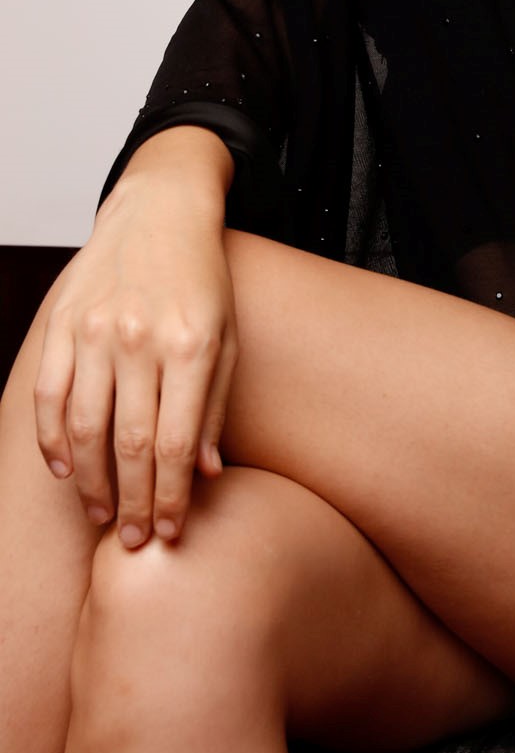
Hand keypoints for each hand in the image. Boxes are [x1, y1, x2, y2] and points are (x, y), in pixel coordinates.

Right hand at [31, 177, 238, 546]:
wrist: (160, 210)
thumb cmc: (202, 279)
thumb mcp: (228, 336)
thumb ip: (213, 406)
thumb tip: (206, 474)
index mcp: (192, 345)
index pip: (177, 444)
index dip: (172, 498)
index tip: (172, 533)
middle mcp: (140, 340)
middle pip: (130, 446)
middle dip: (135, 504)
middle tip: (137, 542)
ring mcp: (95, 331)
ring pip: (85, 429)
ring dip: (91, 484)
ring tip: (105, 516)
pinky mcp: (62, 324)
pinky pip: (49, 397)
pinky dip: (52, 441)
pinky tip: (65, 471)